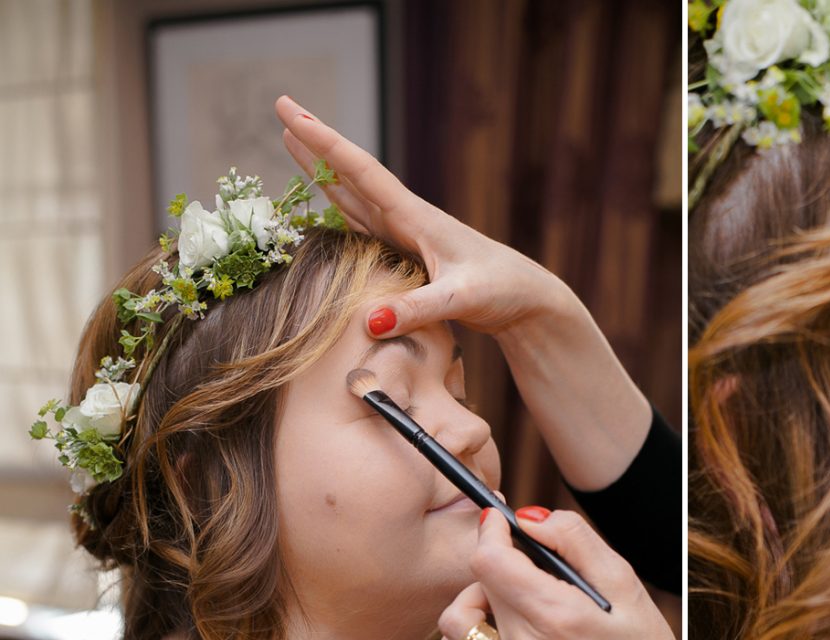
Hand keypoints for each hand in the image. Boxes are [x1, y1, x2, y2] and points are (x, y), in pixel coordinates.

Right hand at [273, 95, 577, 337]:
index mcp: (417, 217)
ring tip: (292, 140)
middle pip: (352, 174)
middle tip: (282, 107)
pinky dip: (339, 208)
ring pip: (354, 196)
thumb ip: (416, 309)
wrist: (527, 301)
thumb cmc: (502, 292)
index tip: (289, 110)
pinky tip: (326, 200)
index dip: (322, 143)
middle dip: (316, 143)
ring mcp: (408, 235)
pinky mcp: (410, 255)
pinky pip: (363, 225)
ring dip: (324, 170)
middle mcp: (409, 219)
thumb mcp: (461, 300)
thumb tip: (368, 322)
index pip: (361, 172)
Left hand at [437, 507, 681, 639]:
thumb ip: (573, 538)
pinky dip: (481, 632)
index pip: (489, 560)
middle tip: (527, 562)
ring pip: (459, 621)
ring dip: (478, 599)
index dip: (489, 530)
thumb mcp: (622, 579)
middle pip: (476, 584)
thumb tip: (528, 518)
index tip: (498, 519)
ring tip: (514, 598)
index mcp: (555, 616)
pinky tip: (509, 627)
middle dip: (496, 561)